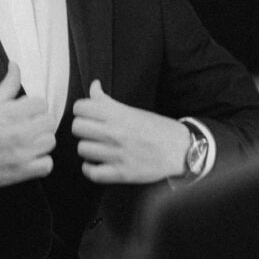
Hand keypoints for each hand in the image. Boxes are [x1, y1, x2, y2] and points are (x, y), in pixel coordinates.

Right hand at [0, 63, 55, 187]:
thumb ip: (8, 85)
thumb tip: (15, 66)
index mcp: (11, 113)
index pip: (41, 103)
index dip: (35, 108)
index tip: (28, 113)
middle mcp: (20, 132)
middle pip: (49, 121)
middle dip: (39, 123)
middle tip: (28, 127)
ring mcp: (22, 152)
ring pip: (50, 141)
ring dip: (41, 142)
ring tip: (28, 143)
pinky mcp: (22, 171)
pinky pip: (47, 164)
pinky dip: (41, 163)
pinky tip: (29, 158)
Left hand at [72, 80, 189, 183]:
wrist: (181, 150)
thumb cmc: (158, 128)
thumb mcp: (134, 110)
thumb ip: (109, 101)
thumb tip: (94, 85)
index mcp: (119, 114)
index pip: (81, 107)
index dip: (81, 109)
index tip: (87, 113)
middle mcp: (116, 133)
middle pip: (77, 128)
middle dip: (82, 128)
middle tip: (91, 130)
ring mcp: (118, 154)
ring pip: (82, 149)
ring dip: (87, 148)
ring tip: (96, 147)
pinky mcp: (121, 173)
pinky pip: (92, 173)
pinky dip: (90, 169)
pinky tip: (96, 163)